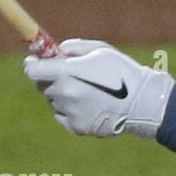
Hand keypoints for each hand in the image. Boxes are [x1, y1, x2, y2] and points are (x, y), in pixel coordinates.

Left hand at [23, 39, 173, 137]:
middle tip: (69, 77)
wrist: (144, 103)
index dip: (33, 64)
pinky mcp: (77, 127)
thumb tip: (56, 52)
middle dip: (51, 79)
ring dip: (63, 96)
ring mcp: (70, 113)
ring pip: (54, 102)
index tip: (37, 62)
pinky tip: (90, 106)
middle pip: (42, 86)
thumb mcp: (99, 50)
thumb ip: (72, 48)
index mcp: (66, 72)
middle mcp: (64, 94)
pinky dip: (71, 111)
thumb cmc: (123, 72)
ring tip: (88, 93)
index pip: (31, 70)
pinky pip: (63, 116)